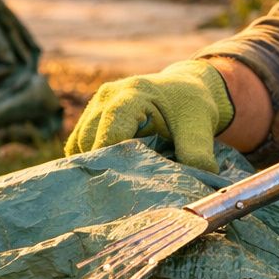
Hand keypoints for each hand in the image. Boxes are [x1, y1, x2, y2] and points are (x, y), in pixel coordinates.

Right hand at [64, 60, 234, 171]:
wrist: (185, 87)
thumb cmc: (192, 107)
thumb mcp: (200, 127)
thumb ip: (197, 153)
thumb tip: (193, 185)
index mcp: (134, 94)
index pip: (111, 131)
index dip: (114, 160)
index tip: (123, 183)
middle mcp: (108, 96)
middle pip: (90, 140)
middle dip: (105, 166)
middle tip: (122, 190)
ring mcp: (96, 103)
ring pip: (79, 143)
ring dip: (95, 164)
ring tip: (118, 180)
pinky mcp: (91, 115)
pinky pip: (79, 143)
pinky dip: (91, 158)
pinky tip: (110, 170)